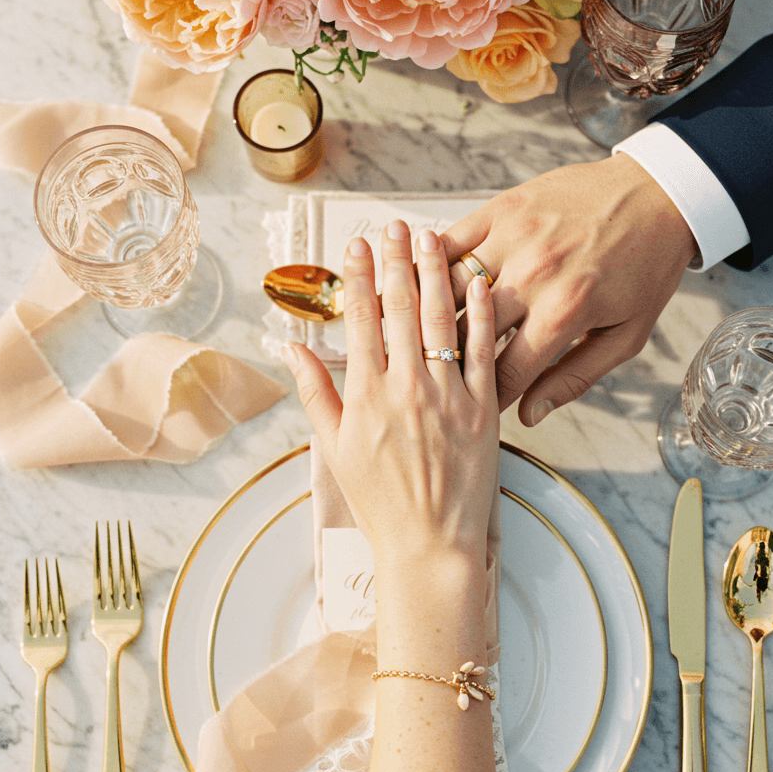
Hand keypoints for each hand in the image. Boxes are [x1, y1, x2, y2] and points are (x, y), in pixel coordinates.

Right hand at [282, 220, 499, 573]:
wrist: (430, 546)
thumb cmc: (379, 502)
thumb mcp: (334, 448)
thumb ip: (314, 392)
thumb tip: (289, 348)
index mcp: (366, 395)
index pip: (361, 320)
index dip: (358, 277)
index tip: (356, 244)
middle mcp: (406, 387)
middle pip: (400, 309)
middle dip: (396, 260)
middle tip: (394, 225)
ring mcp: (447, 396)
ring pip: (441, 320)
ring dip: (435, 273)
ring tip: (431, 237)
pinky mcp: (482, 409)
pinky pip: (482, 351)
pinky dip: (481, 314)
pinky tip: (480, 281)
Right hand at [442, 155, 696, 425]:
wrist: (658, 196)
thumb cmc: (645, 269)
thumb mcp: (625, 336)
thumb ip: (574, 379)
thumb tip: (529, 416)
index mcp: (565, 312)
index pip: (504, 372)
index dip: (485, 399)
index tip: (472, 410)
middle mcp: (534, 275)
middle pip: (466, 333)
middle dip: (449, 363)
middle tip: (437, 378)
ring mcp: (513, 237)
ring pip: (447, 287)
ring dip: (430, 315)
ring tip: (416, 337)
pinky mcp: (502, 208)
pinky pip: (449, 240)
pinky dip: (429, 264)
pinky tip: (417, 283)